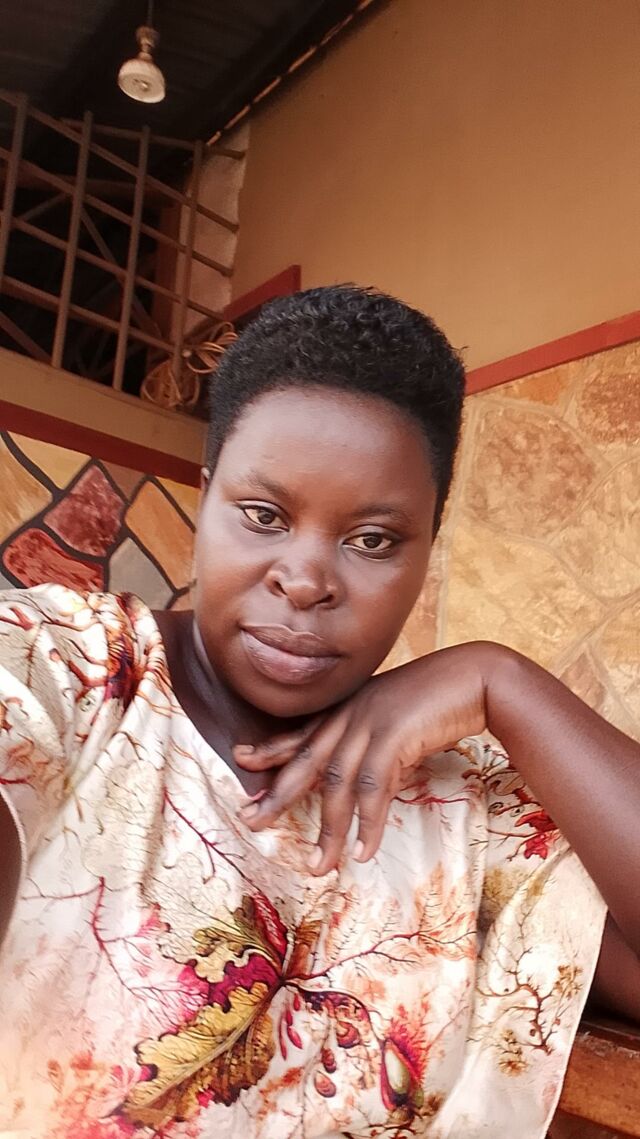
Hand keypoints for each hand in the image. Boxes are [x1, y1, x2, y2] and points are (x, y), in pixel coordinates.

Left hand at [235, 642, 497, 874]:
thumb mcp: (398, 712)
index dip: (273, 749)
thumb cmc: (442, 696)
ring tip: (319, 867)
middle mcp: (353, 713)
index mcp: (350, 706)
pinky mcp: (395, 736)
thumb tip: (369, 768)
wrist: (477, 676)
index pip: (304, 732)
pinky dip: (368, 823)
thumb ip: (375, 735)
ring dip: (328, 829)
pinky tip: (363, 851)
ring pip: (337, 783)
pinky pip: (374, 788)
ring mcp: (372, 723)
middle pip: (307, 760)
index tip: (243, 761)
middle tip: (251, 821)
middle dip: (278, 793)